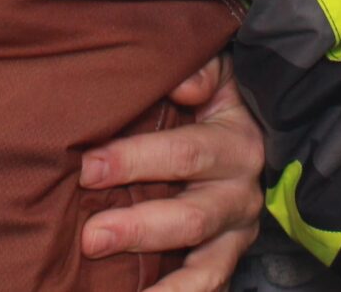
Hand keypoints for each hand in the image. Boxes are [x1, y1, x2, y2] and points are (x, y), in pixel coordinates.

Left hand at [79, 54, 264, 291]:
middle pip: (190, 217)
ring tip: (110, 272)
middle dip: (137, 228)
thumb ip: (202, 70)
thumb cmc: (213, 100)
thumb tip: (184, 85)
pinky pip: (209, 285)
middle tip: (90, 237)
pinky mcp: (228, 257)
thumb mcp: (218, 74)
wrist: (253, 132)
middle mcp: (242, 192)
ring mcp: (237, 232)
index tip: (87, 167)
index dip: (135, 161)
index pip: (185, 154)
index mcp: (235, 141)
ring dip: (159, 280)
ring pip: (203, 264)